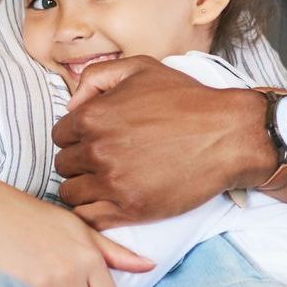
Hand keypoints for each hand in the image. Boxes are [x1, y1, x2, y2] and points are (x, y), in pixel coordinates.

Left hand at [53, 56, 275, 227]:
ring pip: (71, 193)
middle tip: (101, 160)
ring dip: (83, 187)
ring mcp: (113, 182)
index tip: (91, 140)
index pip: (59, 135)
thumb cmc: (185, 99)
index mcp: (93, 116)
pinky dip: (92, 212)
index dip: (74, 137)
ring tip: (104, 181)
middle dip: (78, 162)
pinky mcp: (130, 209)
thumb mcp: (139, 68)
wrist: (227, 135)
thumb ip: (96, 77)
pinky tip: (106, 202)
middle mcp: (97, 150)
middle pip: (63, 165)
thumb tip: (71, 106)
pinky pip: (89, 218)